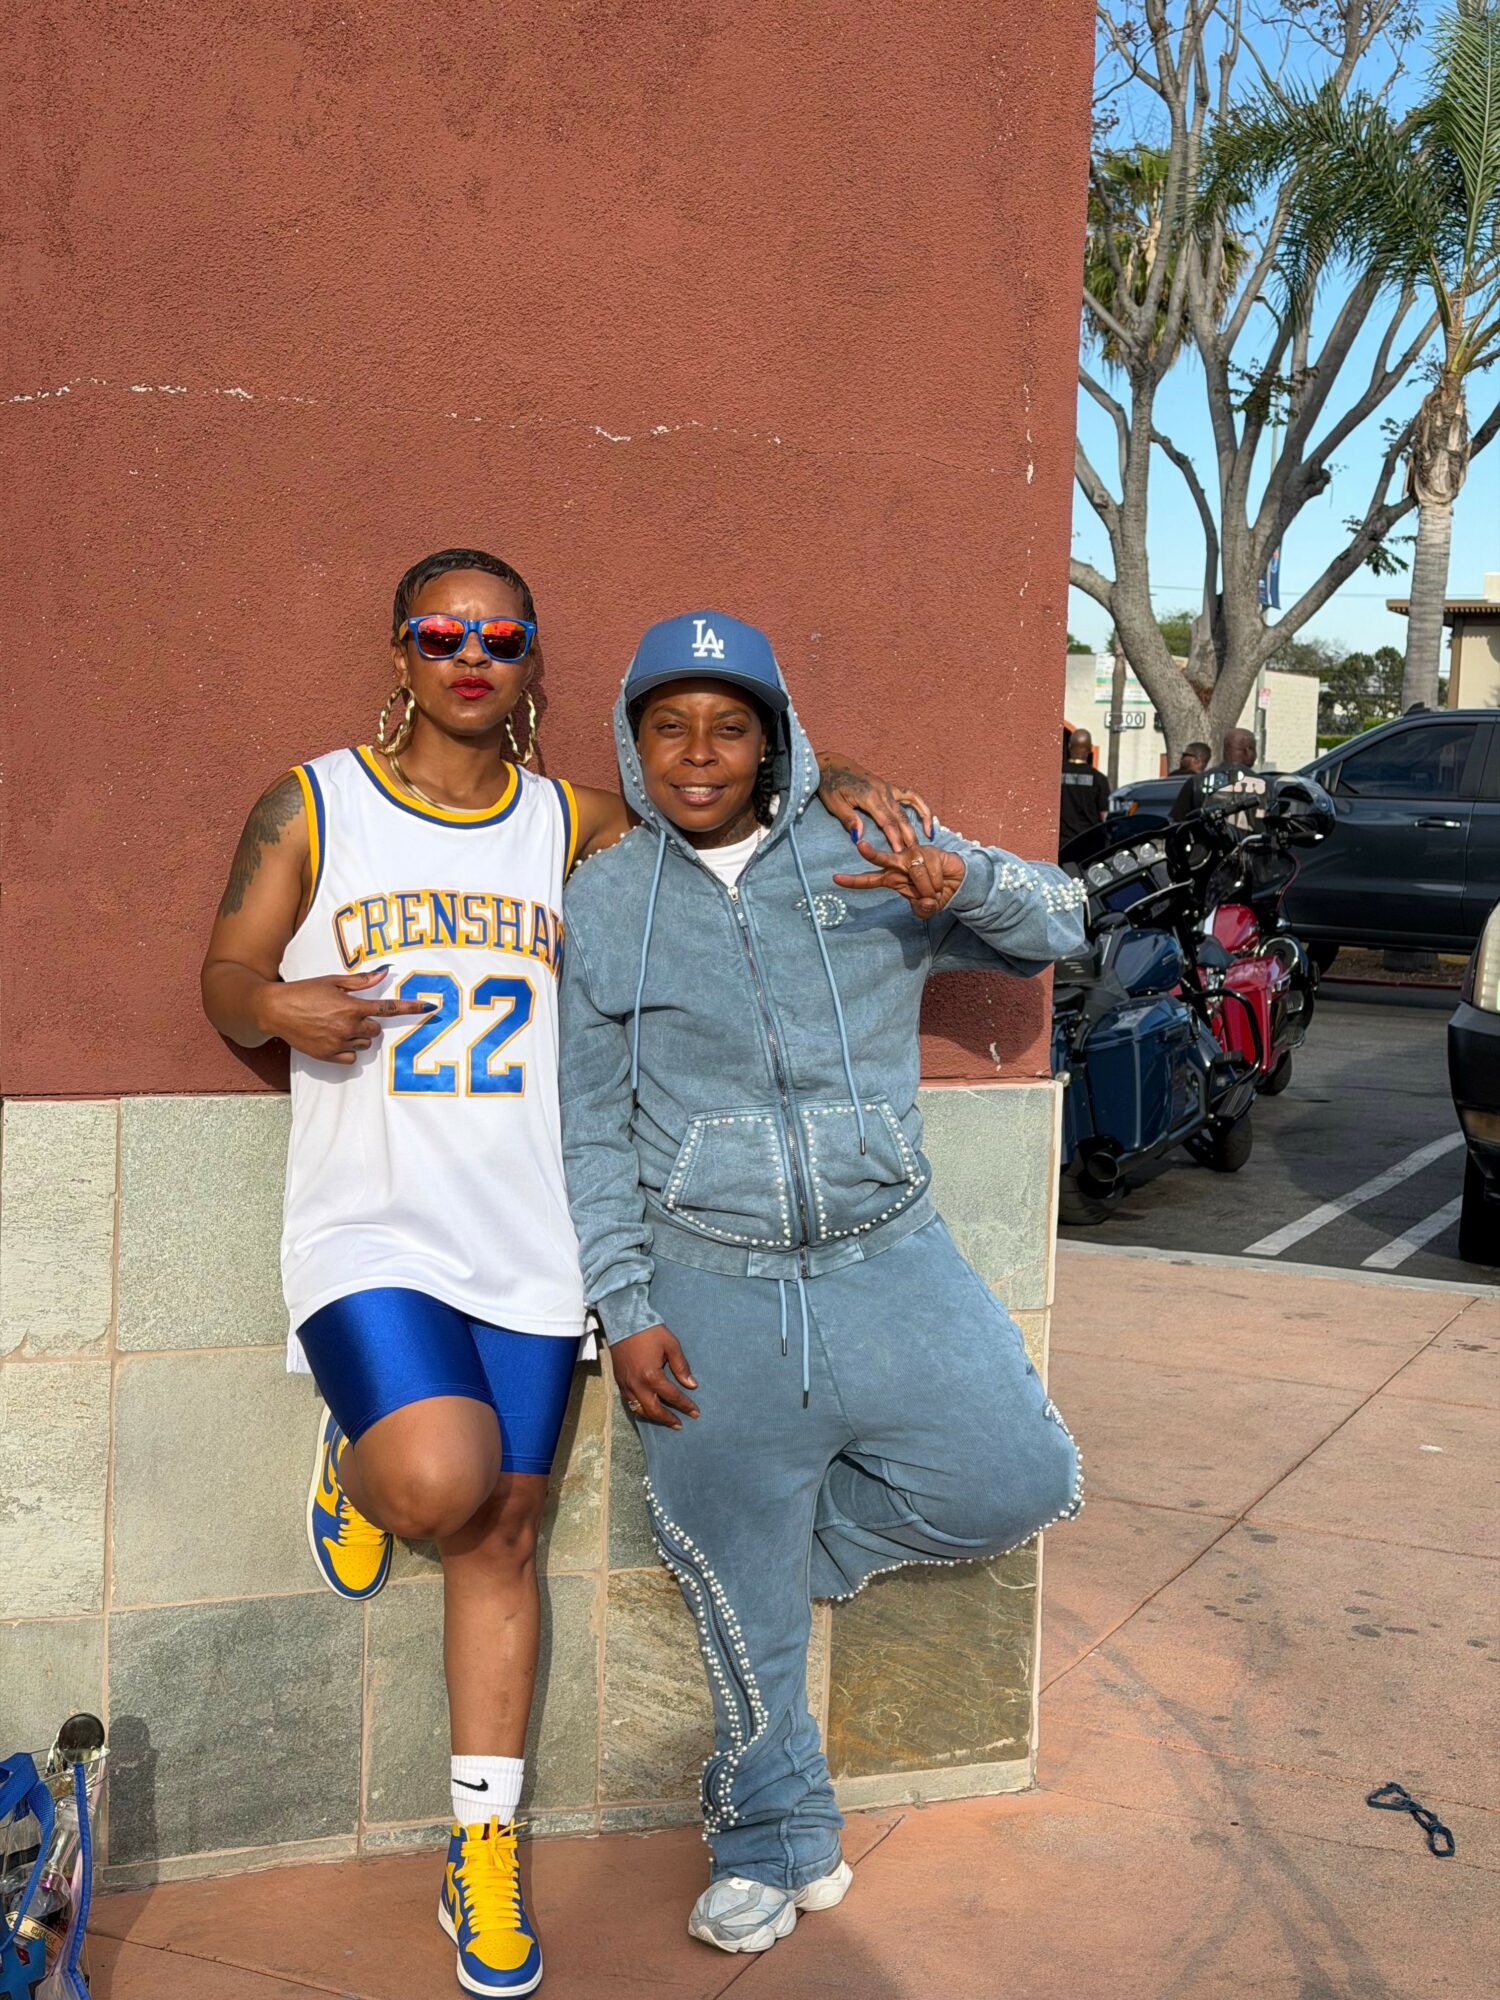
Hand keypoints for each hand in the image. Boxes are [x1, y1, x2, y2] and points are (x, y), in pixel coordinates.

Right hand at [255, 966, 436, 1064]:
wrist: (275, 1010)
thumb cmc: (303, 992)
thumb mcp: (332, 981)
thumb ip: (360, 982)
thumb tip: (383, 974)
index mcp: (352, 1007)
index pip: (389, 1008)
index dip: (411, 1008)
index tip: (429, 1008)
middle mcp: (348, 1027)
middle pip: (376, 1029)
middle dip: (368, 1022)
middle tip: (349, 1013)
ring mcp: (338, 1043)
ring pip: (364, 1044)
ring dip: (358, 1035)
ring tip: (336, 1024)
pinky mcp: (328, 1056)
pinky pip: (351, 1058)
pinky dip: (347, 1050)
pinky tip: (333, 1038)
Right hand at [609, 1323, 698, 1428]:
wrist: (623, 1322)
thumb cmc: (650, 1332)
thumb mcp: (671, 1345)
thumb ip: (681, 1367)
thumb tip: (691, 1385)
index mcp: (652, 1376)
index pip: (672, 1396)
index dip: (685, 1406)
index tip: (695, 1413)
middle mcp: (637, 1384)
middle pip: (654, 1410)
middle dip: (668, 1419)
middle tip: (679, 1424)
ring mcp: (626, 1384)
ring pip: (639, 1409)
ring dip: (653, 1417)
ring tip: (665, 1420)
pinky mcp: (619, 1381)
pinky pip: (629, 1402)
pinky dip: (640, 1408)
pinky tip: (648, 1408)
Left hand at [816, 754, 933, 854]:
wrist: (830, 764)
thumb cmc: (829, 785)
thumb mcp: (834, 803)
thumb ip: (848, 819)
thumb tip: (859, 837)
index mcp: (869, 797)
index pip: (887, 822)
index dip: (895, 839)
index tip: (900, 854)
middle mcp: (882, 791)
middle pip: (901, 817)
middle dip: (909, 836)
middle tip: (916, 855)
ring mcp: (887, 787)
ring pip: (908, 806)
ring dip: (921, 820)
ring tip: (929, 836)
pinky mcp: (887, 786)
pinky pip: (909, 795)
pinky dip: (920, 805)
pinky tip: (927, 816)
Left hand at [833, 838, 965, 919]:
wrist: (958, 881)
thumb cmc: (935, 892)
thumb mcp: (926, 908)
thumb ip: (921, 909)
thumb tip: (925, 903)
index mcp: (892, 878)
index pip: (870, 879)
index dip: (853, 880)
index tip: (835, 878)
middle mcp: (899, 863)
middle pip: (882, 859)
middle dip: (871, 853)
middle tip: (860, 846)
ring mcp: (914, 856)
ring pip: (916, 875)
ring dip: (929, 890)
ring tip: (936, 891)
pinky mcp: (930, 851)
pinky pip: (931, 873)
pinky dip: (938, 883)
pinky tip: (942, 880)